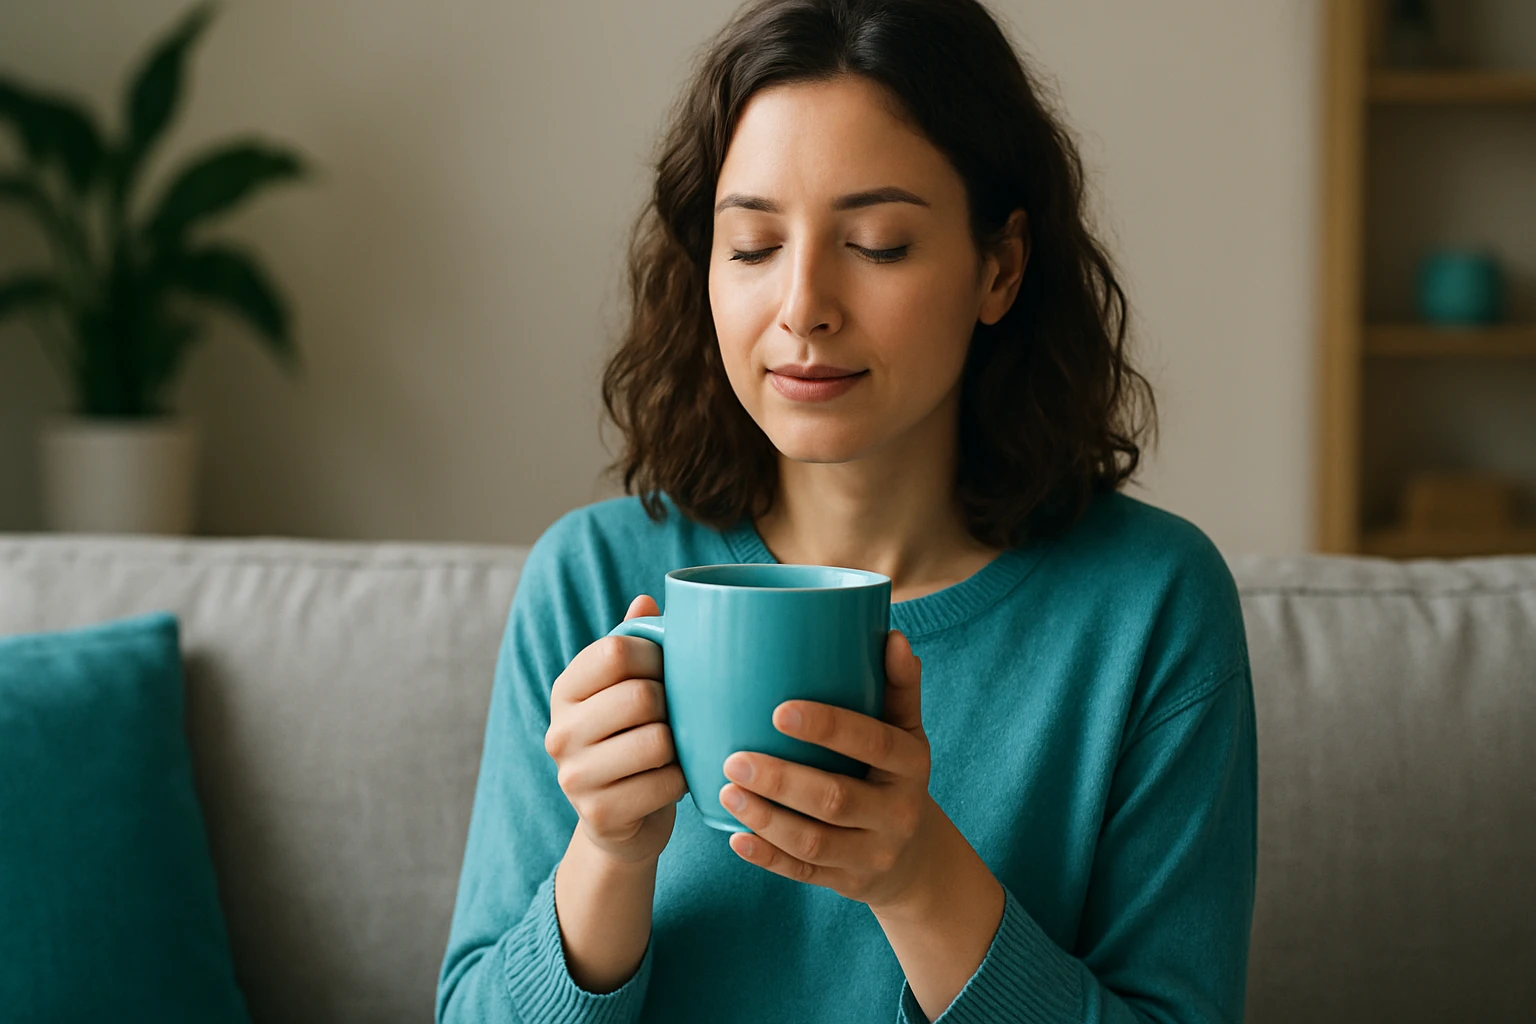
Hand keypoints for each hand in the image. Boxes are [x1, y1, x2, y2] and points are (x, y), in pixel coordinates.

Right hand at [545, 594, 688, 864]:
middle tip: (674, 717)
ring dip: (679, 746)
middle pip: (641, 696)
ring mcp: (573, 777)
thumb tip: (647, 600)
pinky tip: (671, 780)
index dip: (657, 656)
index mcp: (566, 690)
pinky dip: (681, 781)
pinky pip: (665, 784)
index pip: (616, 650)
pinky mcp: (598, 814)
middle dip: (672, 705)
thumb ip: (634, 644)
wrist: (623, 823)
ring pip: (656, 741)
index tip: (666, 672)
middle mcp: (560, 732)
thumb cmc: (633, 741)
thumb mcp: (627, 691)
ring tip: (673, 749)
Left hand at [718, 629, 945, 913]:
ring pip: (814, 842)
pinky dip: (767, 858)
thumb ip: (898, 687)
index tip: (779, 711)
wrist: (916, 857)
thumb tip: (892, 636)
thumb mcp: (906, 733)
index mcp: (912, 764)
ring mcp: (873, 854)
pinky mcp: (847, 883)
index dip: (829, 727)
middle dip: (782, 780)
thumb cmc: (895, 774)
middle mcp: (898, 812)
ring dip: (767, 819)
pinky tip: (734, 837)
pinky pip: (803, 873)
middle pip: (836, 799)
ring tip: (726, 791)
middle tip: (732, 758)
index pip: (874, 743)